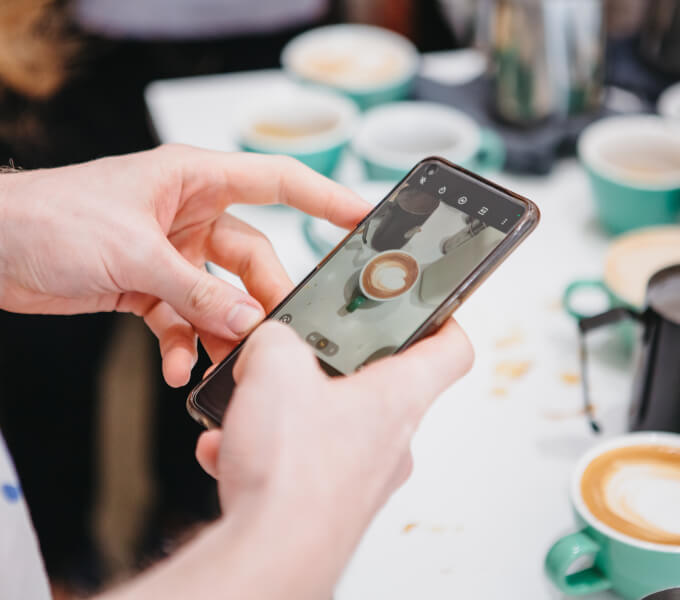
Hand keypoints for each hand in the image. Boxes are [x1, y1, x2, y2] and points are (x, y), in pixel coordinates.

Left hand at [0, 145, 368, 384]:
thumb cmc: (47, 218)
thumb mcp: (133, 254)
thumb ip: (196, 292)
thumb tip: (247, 324)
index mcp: (195, 181)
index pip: (278, 182)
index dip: (326, 198)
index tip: (364, 219)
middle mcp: (190, 215)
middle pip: (254, 259)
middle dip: (262, 301)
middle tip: (274, 336)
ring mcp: (173, 253)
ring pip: (222, 297)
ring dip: (221, 332)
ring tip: (222, 363)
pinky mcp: (151, 286)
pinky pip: (185, 320)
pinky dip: (185, 346)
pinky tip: (178, 369)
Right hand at [193, 319, 472, 597]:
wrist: (268, 556)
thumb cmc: (293, 473)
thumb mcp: (274, 368)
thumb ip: (277, 338)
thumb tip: (270, 343)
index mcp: (397, 396)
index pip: (451, 349)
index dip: (442, 321)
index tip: (427, 310)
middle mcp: (391, 440)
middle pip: (377, 387)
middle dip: (331, 370)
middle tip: (298, 359)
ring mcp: (362, 477)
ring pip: (329, 427)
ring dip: (286, 414)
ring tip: (249, 411)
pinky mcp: (330, 505)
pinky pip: (300, 464)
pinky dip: (266, 453)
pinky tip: (231, 452)